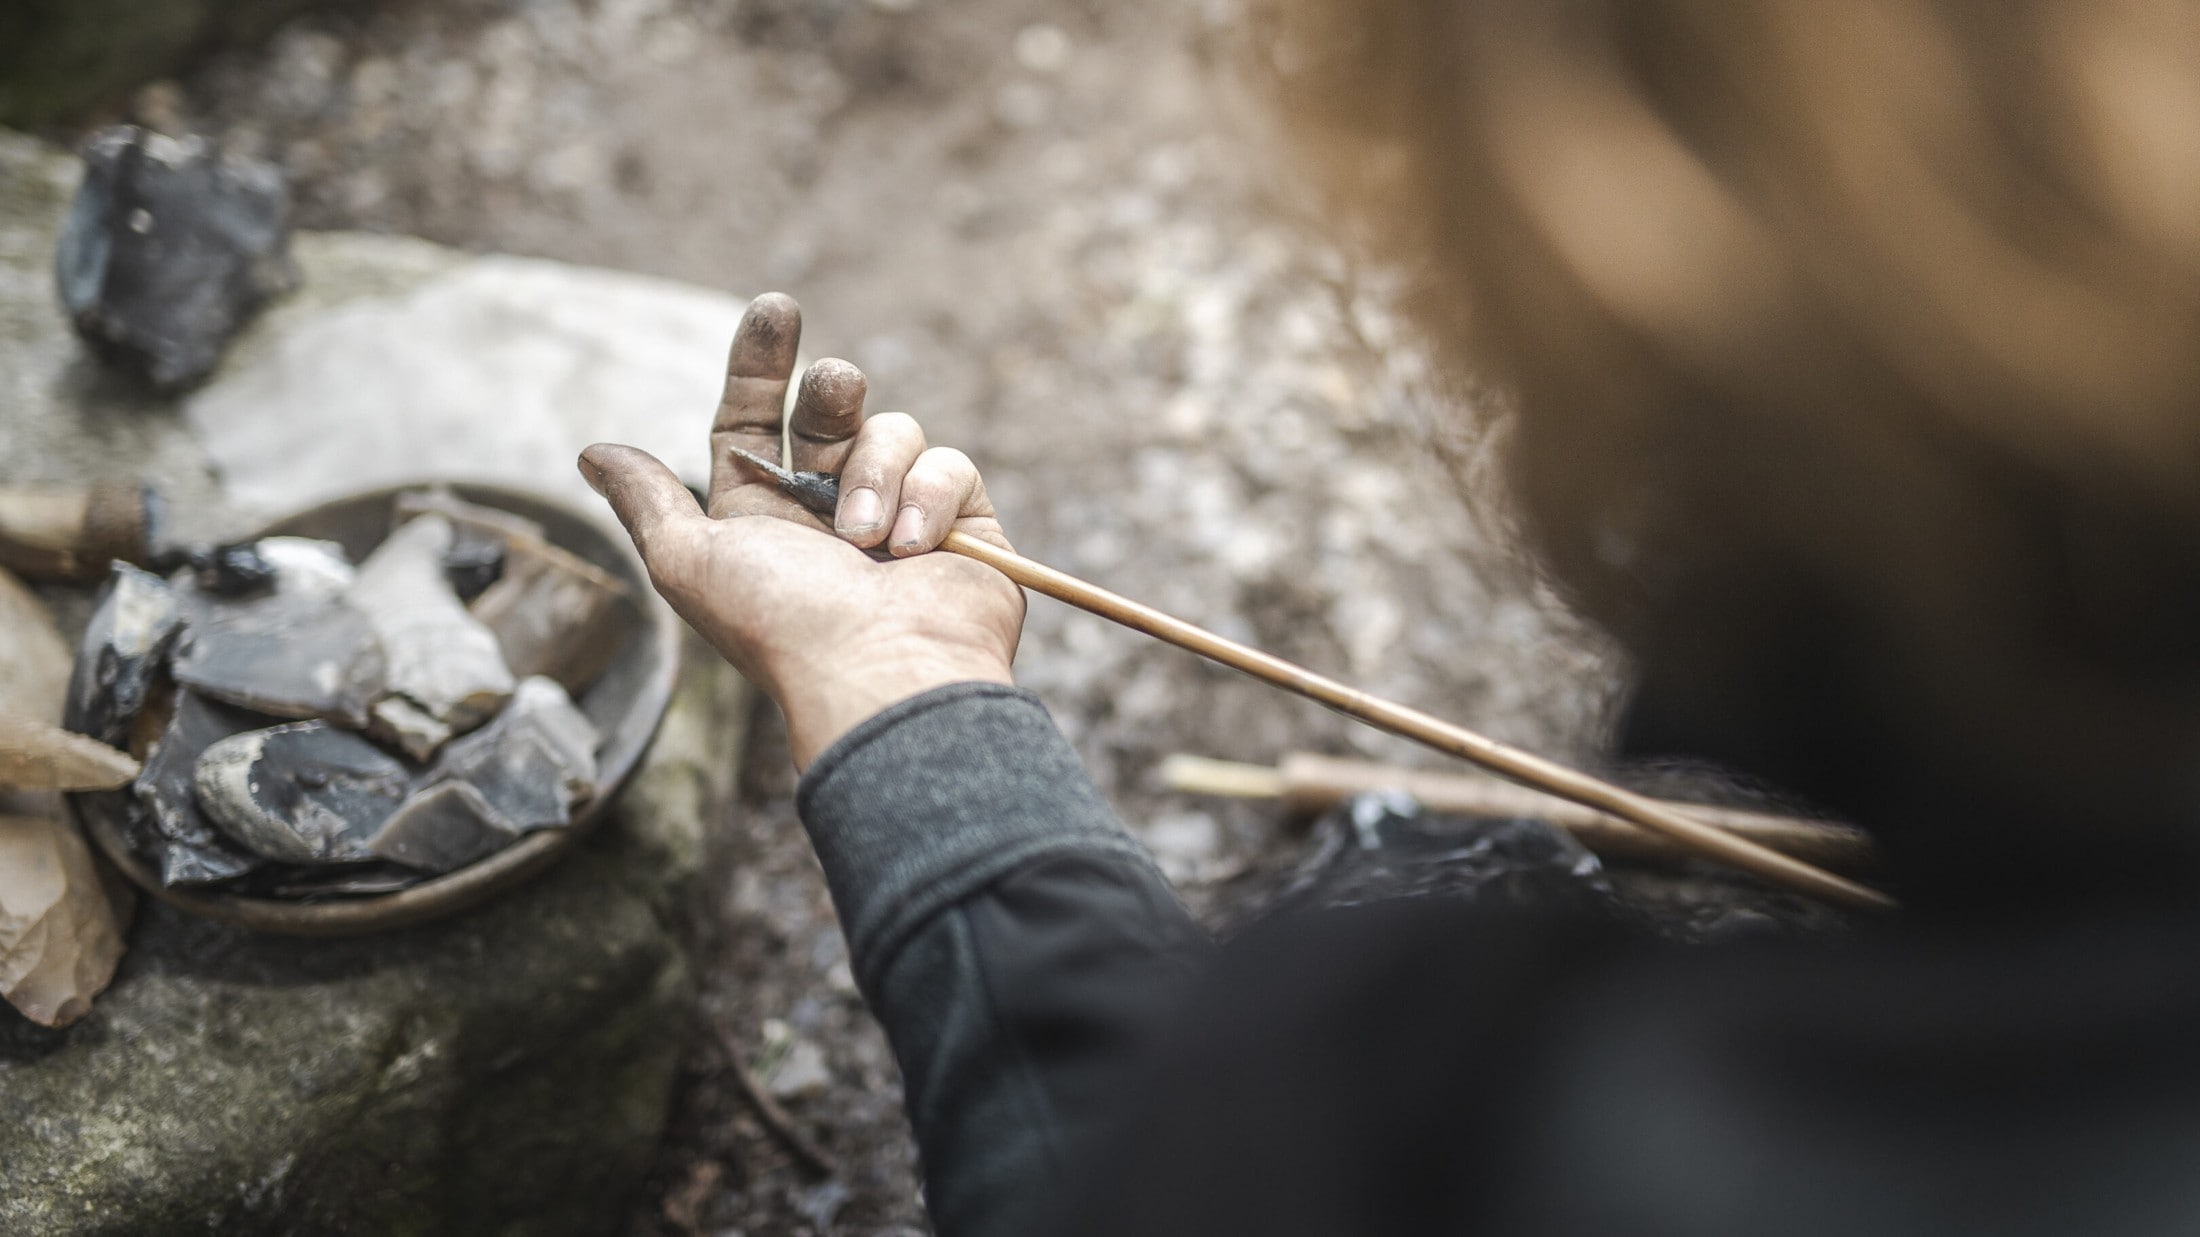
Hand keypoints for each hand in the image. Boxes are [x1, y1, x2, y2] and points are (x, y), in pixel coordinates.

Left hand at [579, 293, 1025, 768]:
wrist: (882, 676)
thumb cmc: (781, 623)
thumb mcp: (689, 560)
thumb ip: (647, 501)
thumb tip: (590, 453)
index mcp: (763, 515)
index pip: (753, 418)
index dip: (759, 363)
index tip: (774, 309)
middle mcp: (831, 509)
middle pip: (830, 408)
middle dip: (832, 389)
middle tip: (834, 387)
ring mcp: (902, 515)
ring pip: (893, 431)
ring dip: (875, 472)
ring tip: (865, 538)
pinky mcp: (965, 527)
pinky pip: (949, 466)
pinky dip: (928, 499)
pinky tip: (912, 549)